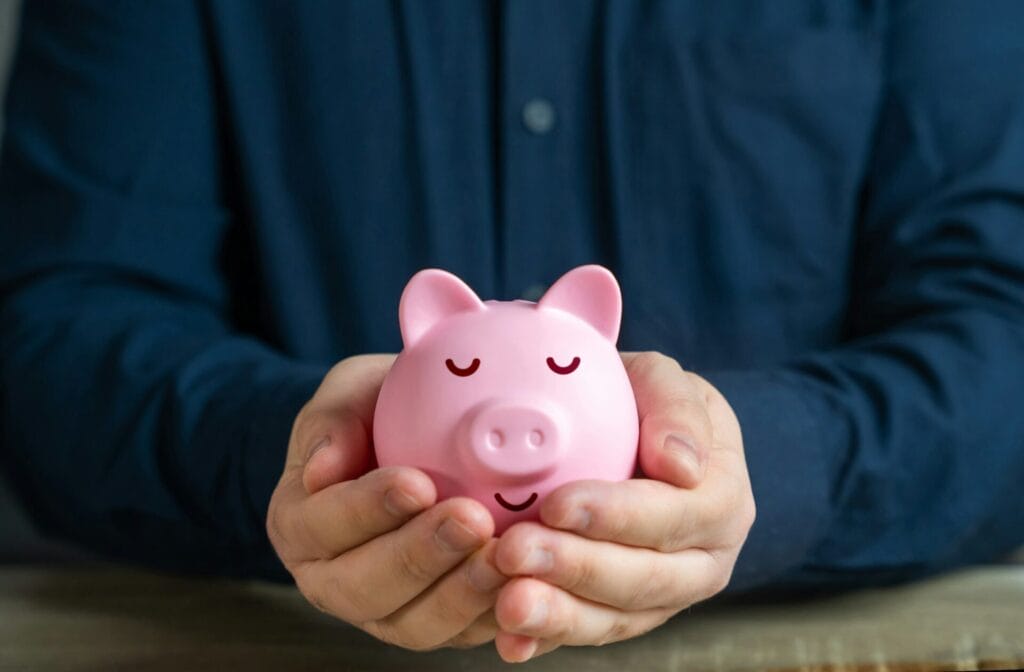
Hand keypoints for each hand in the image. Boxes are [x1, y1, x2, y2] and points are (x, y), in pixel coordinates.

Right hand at [266, 355, 507, 649]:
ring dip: (460, 593)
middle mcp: (332, 580)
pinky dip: (495, 614)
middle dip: (419, 556)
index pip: (320, 527)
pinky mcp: (435, 624)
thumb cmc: (378, 410)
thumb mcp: (351, 393)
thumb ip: (333, 421)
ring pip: (414, 624)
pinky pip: (462, 634)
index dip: (366, 510)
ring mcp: (383, 612)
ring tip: (504, 554)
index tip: (416, 482)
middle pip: (362, 589)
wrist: (414, 439)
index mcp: (300, 525)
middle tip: (471, 518)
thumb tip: (320, 469)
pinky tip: (527, 582)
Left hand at [491, 352, 755, 661]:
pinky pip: (589, 633)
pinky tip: (511, 641)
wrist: (638, 441)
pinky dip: (549, 638)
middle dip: (577, 568)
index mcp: (722, 500)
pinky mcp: (626, 616)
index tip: (556, 504)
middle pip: (646, 578)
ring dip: (560, 615)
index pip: (674, 514)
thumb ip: (674, 405)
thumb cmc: (644, 404)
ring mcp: (666, 596)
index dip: (616, 514)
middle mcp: (705, 560)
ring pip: (617, 617)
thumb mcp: (662, 380)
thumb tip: (681, 465)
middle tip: (514, 553)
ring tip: (508, 604)